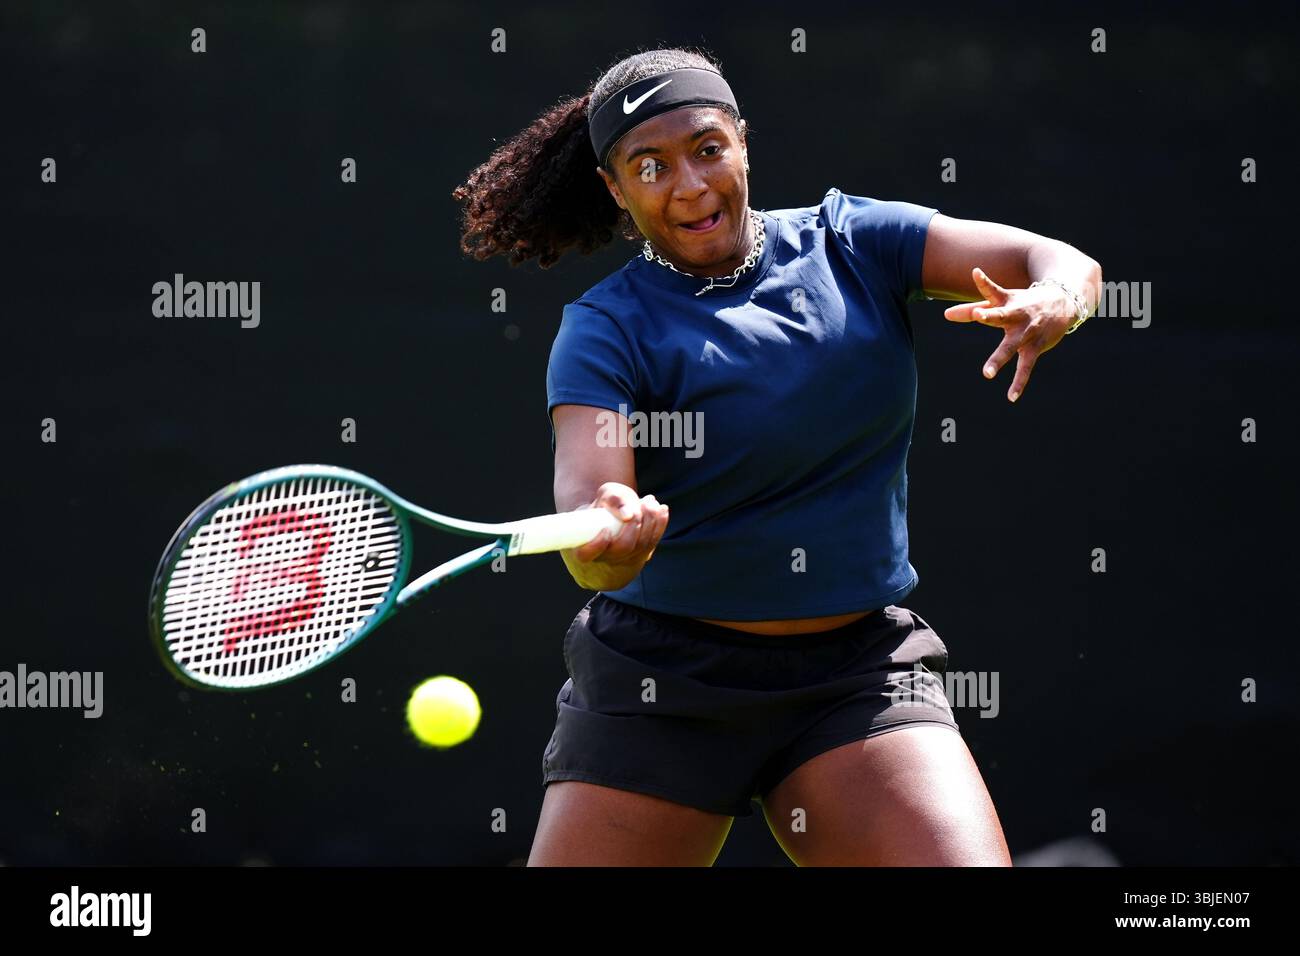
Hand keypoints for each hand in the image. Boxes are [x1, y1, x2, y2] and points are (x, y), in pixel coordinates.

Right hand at [568, 482, 669, 567]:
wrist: (614, 518)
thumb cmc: (605, 506)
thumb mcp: (605, 496)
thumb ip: (613, 498)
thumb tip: (628, 514)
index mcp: (584, 547)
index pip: (586, 554)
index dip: (597, 545)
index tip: (605, 530)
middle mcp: (604, 557)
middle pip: (622, 548)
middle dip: (633, 526)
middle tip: (635, 510)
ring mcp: (624, 559)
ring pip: (641, 545)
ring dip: (649, 521)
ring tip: (650, 502)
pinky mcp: (641, 554)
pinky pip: (653, 542)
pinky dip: (660, 524)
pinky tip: (662, 509)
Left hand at [943, 267, 1074, 401]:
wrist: (1065, 301)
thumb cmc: (1024, 302)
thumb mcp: (1001, 303)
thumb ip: (972, 310)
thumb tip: (945, 315)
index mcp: (1006, 302)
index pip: (991, 290)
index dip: (984, 281)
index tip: (976, 272)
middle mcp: (1016, 315)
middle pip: (1001, 315)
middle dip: (990, 315)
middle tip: (978, 315)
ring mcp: (1026, 332)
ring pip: (1012, 346)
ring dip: (1000, 358)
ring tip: (986, 374)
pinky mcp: (1035, 347)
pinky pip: (1026, 367)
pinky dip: (1019, 382)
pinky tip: (1011, 397)